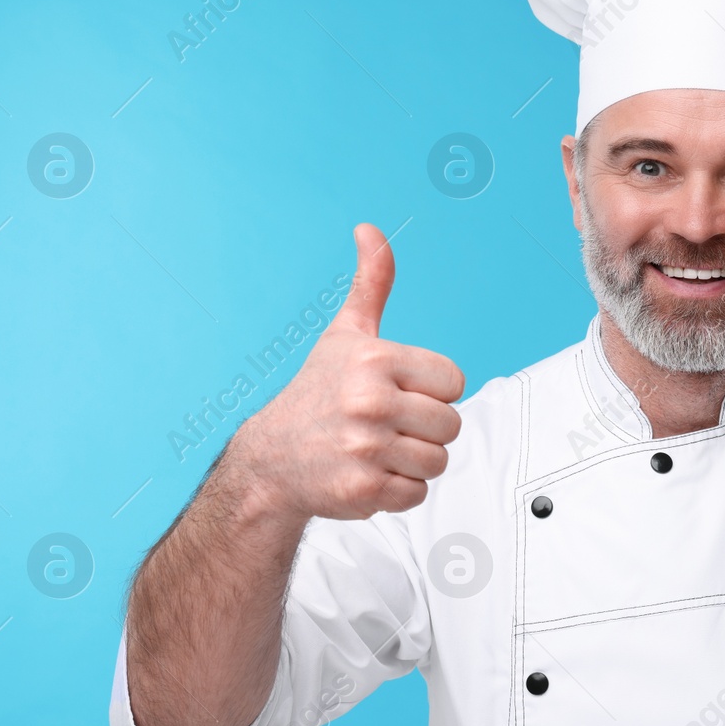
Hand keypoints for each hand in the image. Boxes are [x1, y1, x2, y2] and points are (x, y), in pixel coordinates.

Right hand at [233, 223, 465, 518]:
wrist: (270, 460)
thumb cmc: (316, 394)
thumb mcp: (346, 334)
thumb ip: (371, 283)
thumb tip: (371, 232)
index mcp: (375, 360)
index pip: (454, 382)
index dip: (431, 390)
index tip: (399, 392)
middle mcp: (370, 402)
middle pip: (451, 425)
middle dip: (424, 429)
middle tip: (386, 425)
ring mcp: (366, 448)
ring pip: (438, 461)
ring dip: (413, 461)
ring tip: (377, 449)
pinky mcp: (363, 490)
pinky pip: (417, 493)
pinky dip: (398, 490)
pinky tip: (368, 472)